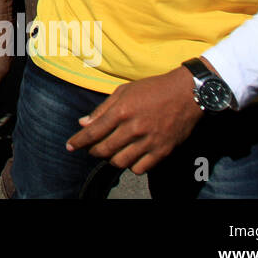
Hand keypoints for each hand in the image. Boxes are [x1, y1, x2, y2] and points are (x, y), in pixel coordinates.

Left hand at [65, 65, 202, 174]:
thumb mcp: (124, 91)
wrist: (187, 93)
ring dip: (111, 160)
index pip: (93, 132)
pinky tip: (130, 157)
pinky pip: (140, 168)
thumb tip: (83, 123)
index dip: (78, 141)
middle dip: (93, 152)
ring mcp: (149, 141)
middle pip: (104, 150)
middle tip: (91, 149)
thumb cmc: (153, 89)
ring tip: (111, 153)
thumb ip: (102, 109)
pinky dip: (131, 165)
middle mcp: (134, 128)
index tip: (70, 146)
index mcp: (122, 111)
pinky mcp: (163, 150)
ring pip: (120, 162)